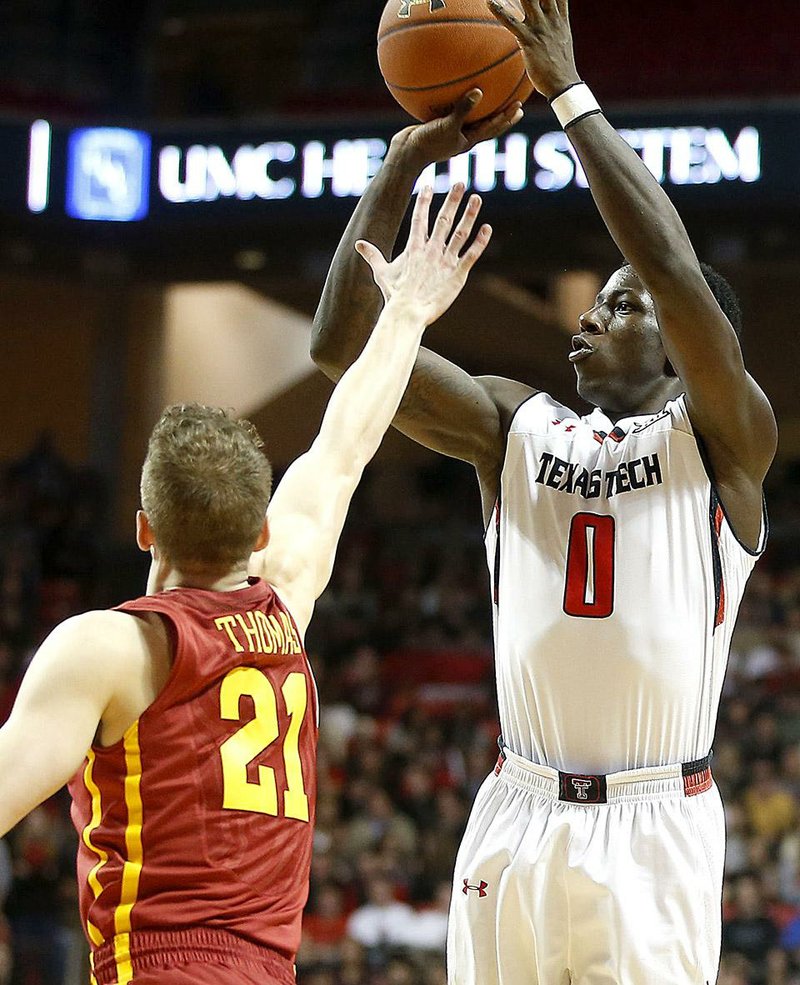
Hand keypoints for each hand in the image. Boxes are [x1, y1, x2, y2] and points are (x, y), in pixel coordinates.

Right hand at [355, 183, 490, 325]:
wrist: (408, 312)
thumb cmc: (394, 295)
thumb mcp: (381, 273)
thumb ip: (372, 255)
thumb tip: (358, 244)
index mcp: (414, 248)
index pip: (419, 218)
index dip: (423, 201)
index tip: (428, 186)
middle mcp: (432, 250)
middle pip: (443, 220)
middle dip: (452, 200)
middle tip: (460, 183)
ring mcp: (446, 261)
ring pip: (460, 233)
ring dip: (469, 214)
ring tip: (477, 198)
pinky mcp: (458, 274)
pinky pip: (472, 254)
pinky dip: (481, 241)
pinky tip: (487, 228)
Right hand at [390, 89, 522, 170]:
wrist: (405, 153)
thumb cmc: (427, 143)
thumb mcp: (446, 125)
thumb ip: (463, 109)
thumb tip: (480, 91)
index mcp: (468, 140)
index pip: (493, 128)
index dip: (507, 118)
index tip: (520, 107)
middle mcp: (462, 136)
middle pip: (488, 125)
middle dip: (502, 116)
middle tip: (517, 104)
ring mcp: (450, 131)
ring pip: (471, 118)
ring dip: (482, 109)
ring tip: (490, 95)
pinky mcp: (438, 125)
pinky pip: (452, 110)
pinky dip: (457, 100)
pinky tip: (455, 87)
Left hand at [487, 0, 579, 98]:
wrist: (563, 84)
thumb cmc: (559, 67)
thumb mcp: (561, 40)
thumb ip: (554, 25)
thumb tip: (546, 21)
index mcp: (559, 17)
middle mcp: (551, 18)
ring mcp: (540, 28)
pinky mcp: (530, 40)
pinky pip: (512, 22)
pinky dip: (500, 11)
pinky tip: (489, 2)